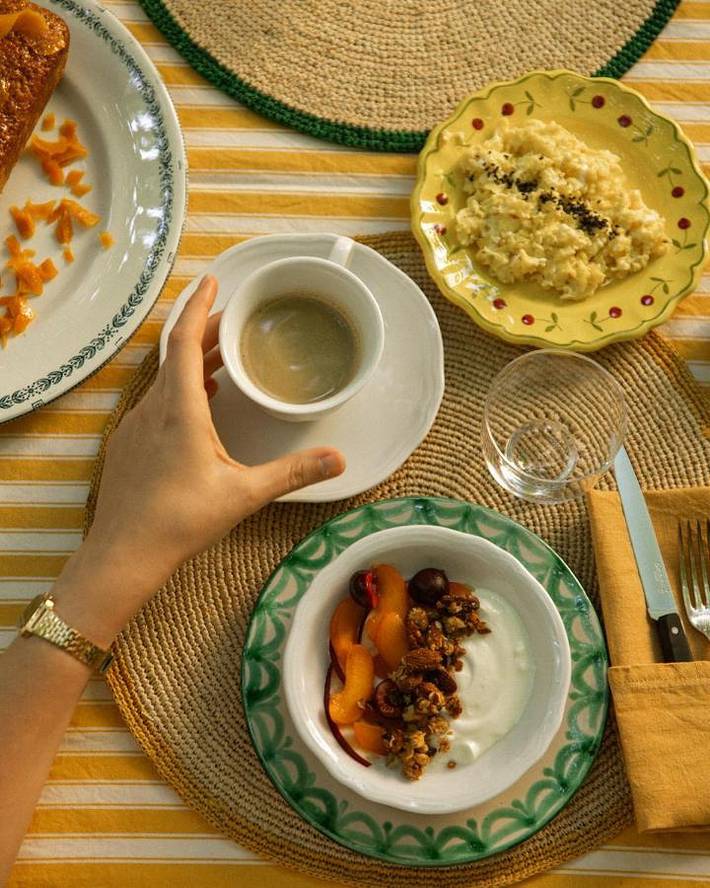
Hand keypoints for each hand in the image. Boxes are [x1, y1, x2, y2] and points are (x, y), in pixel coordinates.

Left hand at [54, 276, 344, 642]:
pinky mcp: (126, 445)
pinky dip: (177, 390)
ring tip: (221, 359)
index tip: (213, 282)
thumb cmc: (180, 520)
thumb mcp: (243, 493)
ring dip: (191, 363)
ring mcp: (134, 426)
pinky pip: (154, 402)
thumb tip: (338, 460)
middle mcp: (152, 408)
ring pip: (163, 380)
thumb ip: (292, 473)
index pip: (185, 341)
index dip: (199, 307)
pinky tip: (196, 407)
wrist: (123, 554)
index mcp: (180, 409)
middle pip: (176, 355)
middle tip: (233, 321)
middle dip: (203, 332)